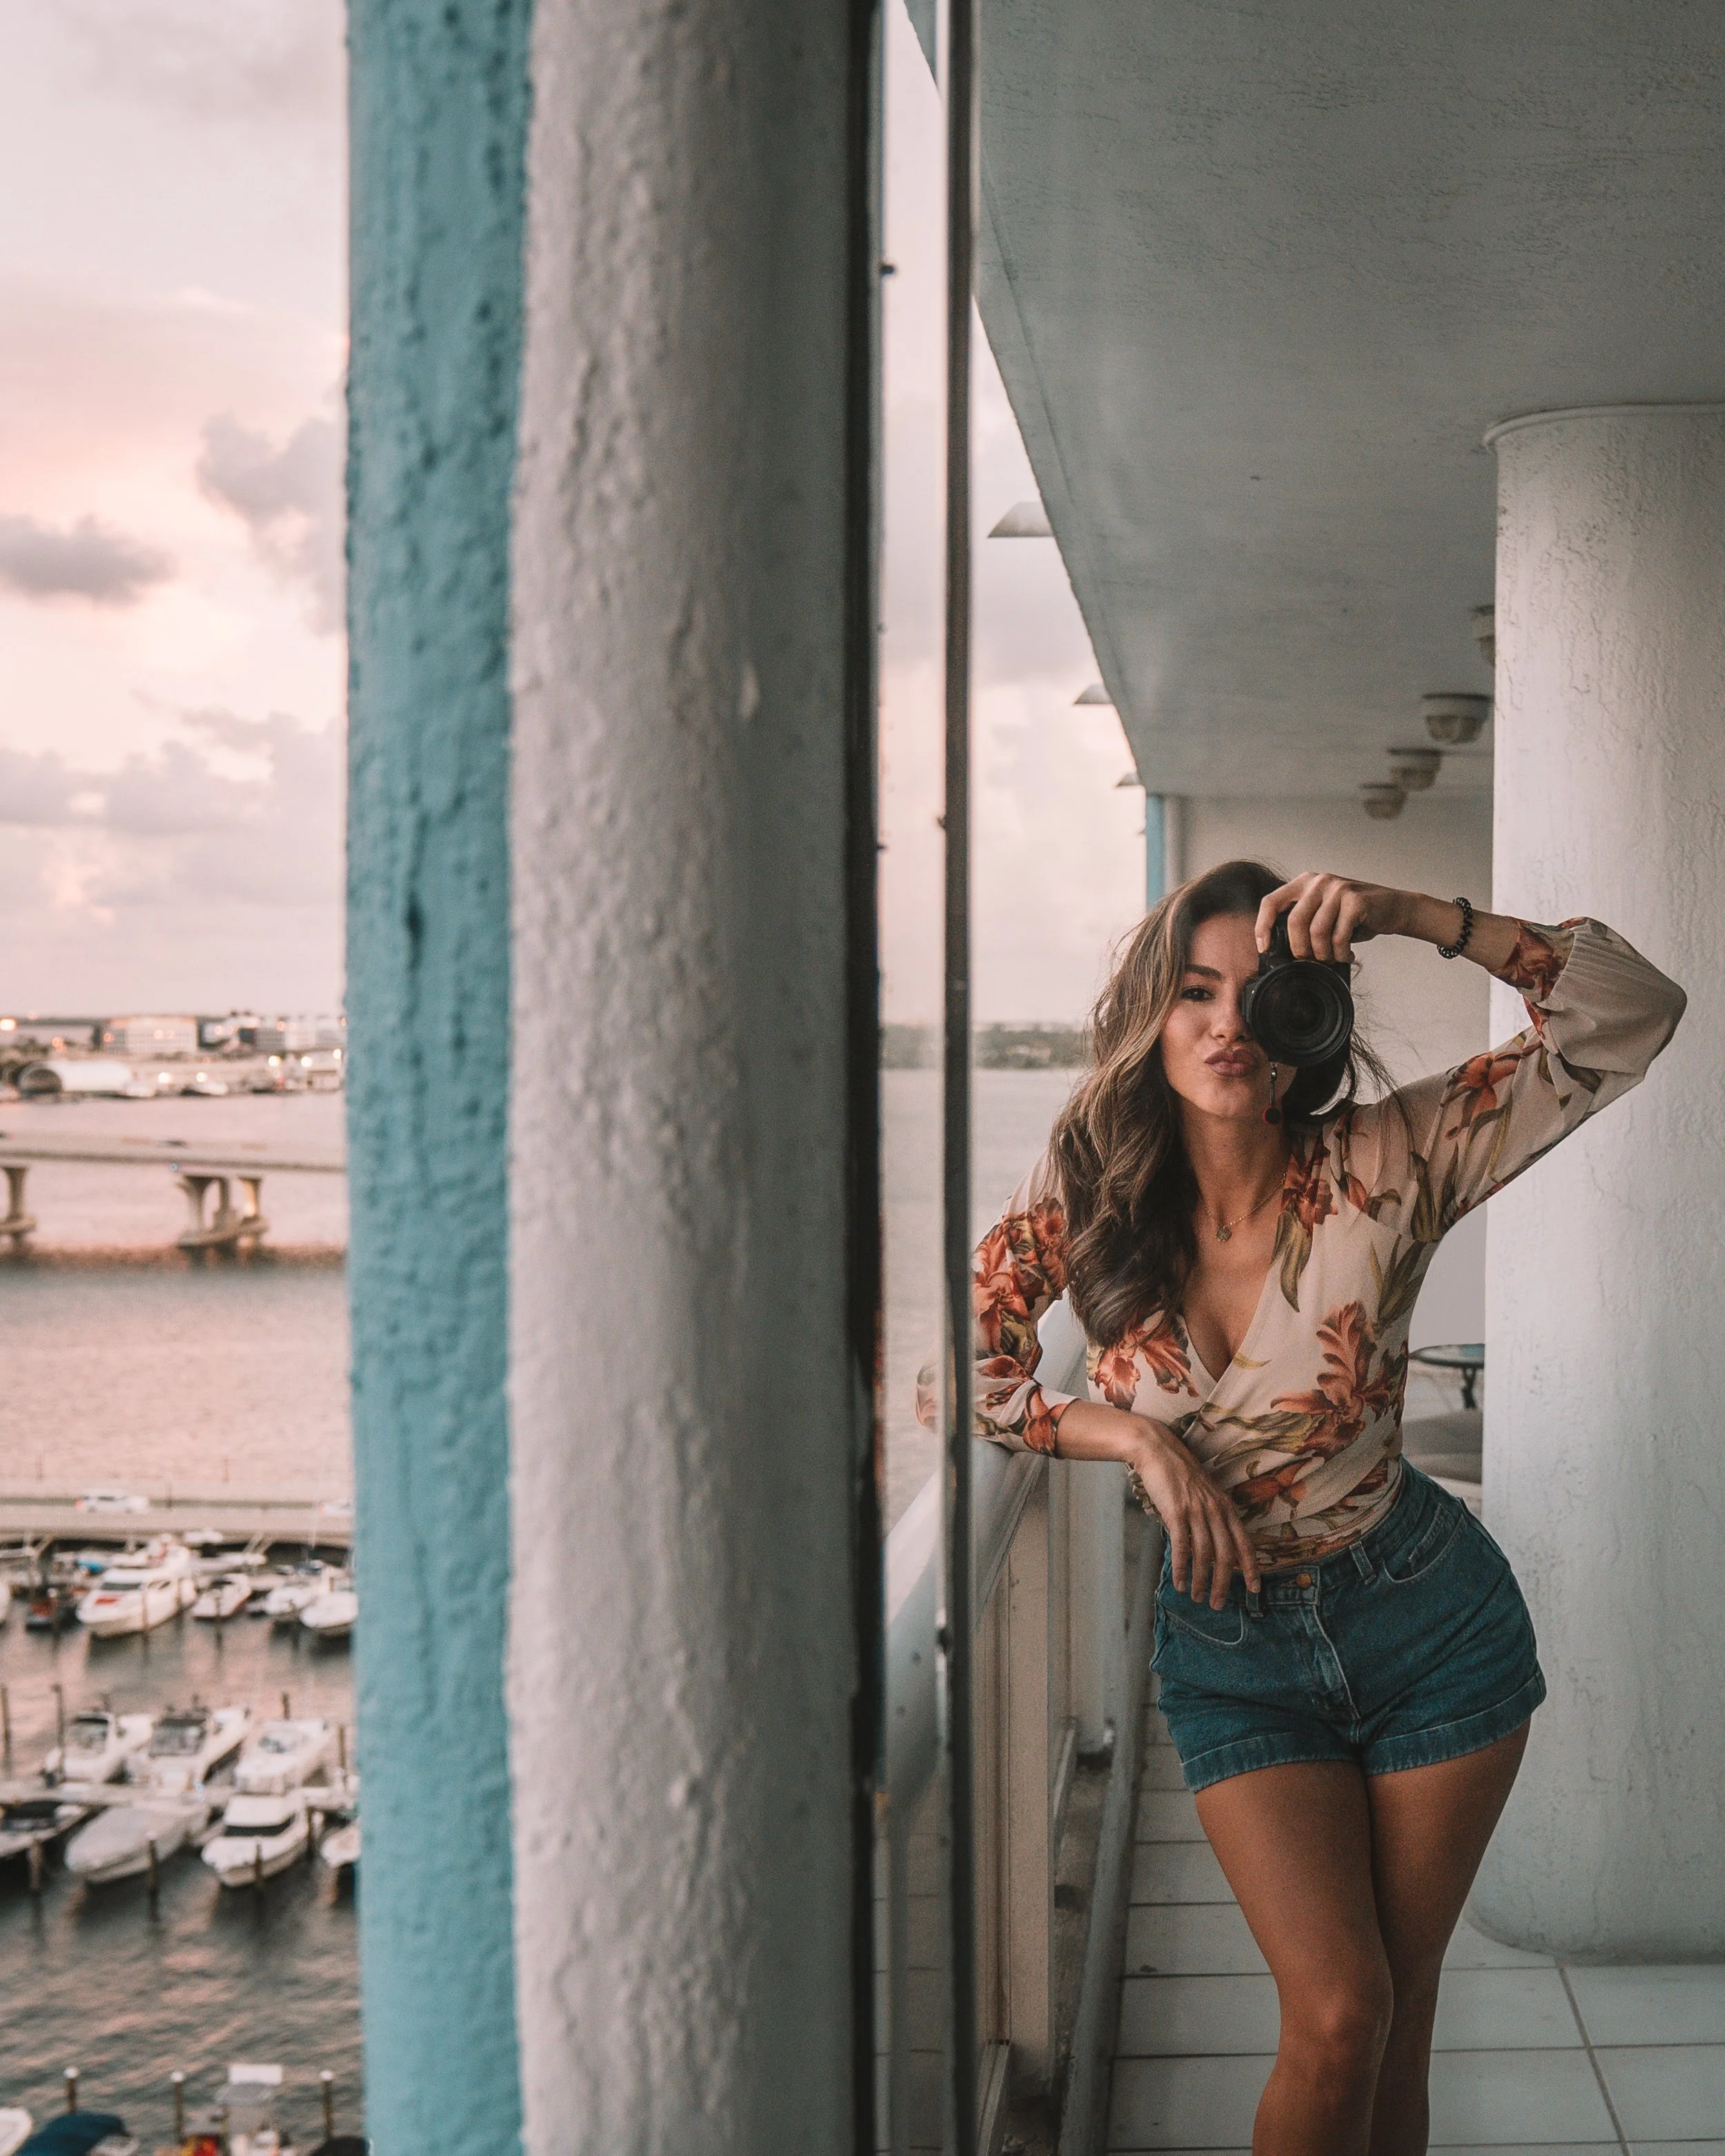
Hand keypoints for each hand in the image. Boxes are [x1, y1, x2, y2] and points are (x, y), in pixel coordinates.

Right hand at [1126, 1422, 1260, 1606]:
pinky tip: (1179, 1583)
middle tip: (1218, 1604)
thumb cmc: (1179, 1473)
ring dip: (1201, 1581)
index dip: (1251, 1567)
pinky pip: (1182, 1547)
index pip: (1244, 1542)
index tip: (1255, 1589)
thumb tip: (1212, 1547)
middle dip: (1223, 1584)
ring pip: (1204, 1555)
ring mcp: (1197, 1511)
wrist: (1158, 1450)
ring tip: (1196, 1597)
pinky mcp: (1176, 1512)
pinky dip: (1181, 1569)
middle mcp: (1215, 1510)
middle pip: (1225, 1555)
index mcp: (1226, 1506)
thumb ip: (1212, 1517)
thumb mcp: (1204, 1494)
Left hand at [1255, 872, 1409, 962]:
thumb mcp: (1323, 912)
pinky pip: (1338, 937)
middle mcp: (1318, 882)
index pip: (1271, 902)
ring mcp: (1337, 889)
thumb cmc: (1354, 915)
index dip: (1263, 927)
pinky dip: (1341, 953)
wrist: (1393, 907)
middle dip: (1300, 949)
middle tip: (1310, 960)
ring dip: (1324, 954)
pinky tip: (1348, 954)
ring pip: (1317, 932)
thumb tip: (1277, 949)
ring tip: (1333, 958)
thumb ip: (1303, 921)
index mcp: (1304, 883)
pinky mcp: (1355, 901)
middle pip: (1295, 922)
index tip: (1264, 948)